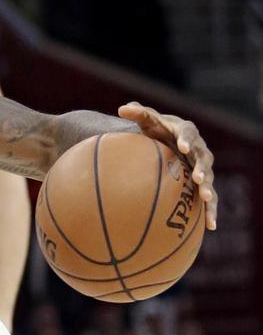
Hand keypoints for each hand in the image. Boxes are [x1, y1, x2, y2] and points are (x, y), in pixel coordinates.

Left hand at [119, 102, 216, 229]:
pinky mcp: (202, 184)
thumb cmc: (154, 130)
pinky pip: (209, 199)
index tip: (182, 147)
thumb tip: (122, 108)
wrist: (165, 142)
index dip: (187, 139)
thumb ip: (138, 113)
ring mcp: (202, 167)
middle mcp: (198, 149)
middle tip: (198, 177)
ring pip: (209, 179)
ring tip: (206, 198)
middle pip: (203, 158)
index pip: (188, 133)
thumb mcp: (146, 121)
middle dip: (202, 168)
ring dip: (209, 189)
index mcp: (186, 131)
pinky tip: (210, 226)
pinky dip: (210, 211)